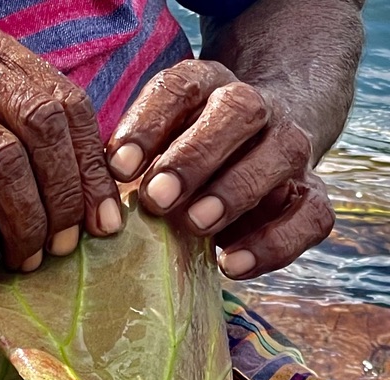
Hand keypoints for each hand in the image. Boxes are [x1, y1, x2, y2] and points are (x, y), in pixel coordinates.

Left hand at [105, 59, 334, 278]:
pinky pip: (309, 216)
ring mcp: (289, 150)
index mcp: (207, 88)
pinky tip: (232, 265)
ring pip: (280, 154)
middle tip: (158, 197)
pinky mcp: (310, 195)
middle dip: (195, 156)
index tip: (119, 168)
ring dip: (235, 191)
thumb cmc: (185, 159)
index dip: (148, 124)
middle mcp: (256, 109)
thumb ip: (130, 166)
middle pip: (238, 111)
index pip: (180, 88)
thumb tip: (94, 204)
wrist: (257, 150)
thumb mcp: (155, 149)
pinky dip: (274, 243)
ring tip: (196, 225)